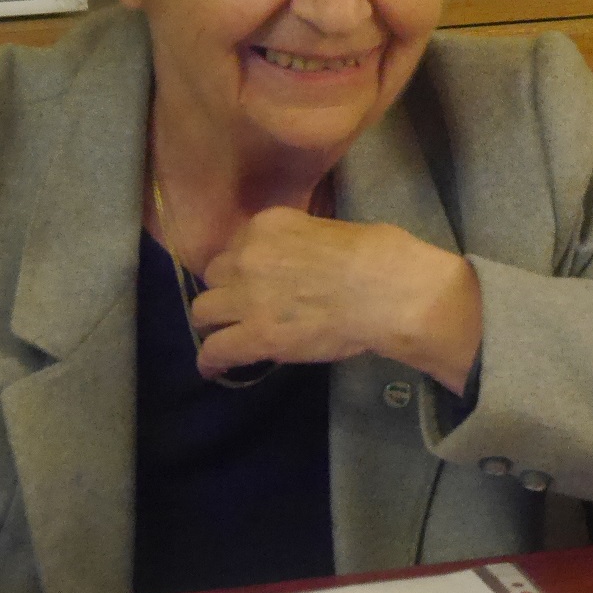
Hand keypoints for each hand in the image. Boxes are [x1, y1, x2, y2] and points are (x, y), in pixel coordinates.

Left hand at [191, 210, 482, 391]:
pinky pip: (215, 350)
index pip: (237, 245)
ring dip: (215, 322)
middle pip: (215, 275)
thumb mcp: (334, 231)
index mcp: (270, 225)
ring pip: (203, 311)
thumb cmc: (382, 256)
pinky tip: (214, 368)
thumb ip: (305, 242)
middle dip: (228, 290)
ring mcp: (248, 297)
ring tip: (228, 336)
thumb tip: (308, 261)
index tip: (258, 278)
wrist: (389, 292)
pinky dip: (212, 361)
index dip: (247, 265)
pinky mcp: (256, 336)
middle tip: (247, 307)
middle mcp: (248, 256)